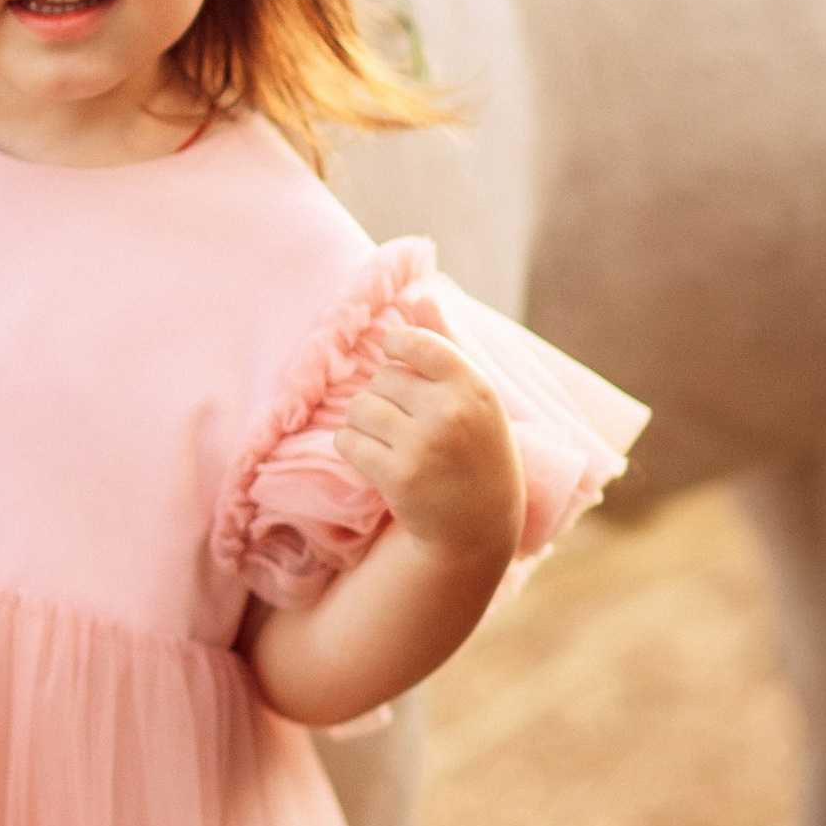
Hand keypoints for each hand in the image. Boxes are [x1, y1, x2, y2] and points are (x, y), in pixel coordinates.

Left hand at [334, 292, 522, 576]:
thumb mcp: (474, 398)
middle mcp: (451, 411)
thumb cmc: (475, 453)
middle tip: (404, 424)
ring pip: (360, 408)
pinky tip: (376, 463)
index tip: (397, 363)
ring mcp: (425, 445)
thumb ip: (444, 344)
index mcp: (473, 386)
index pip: (414, 341)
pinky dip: (353, 450)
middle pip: (381, 377)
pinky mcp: (398, 477)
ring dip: (364, 424)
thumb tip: (420, 295)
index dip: (396, 348)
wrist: (478, 529)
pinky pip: (347, 442)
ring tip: (390, 443)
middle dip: (383, 397)